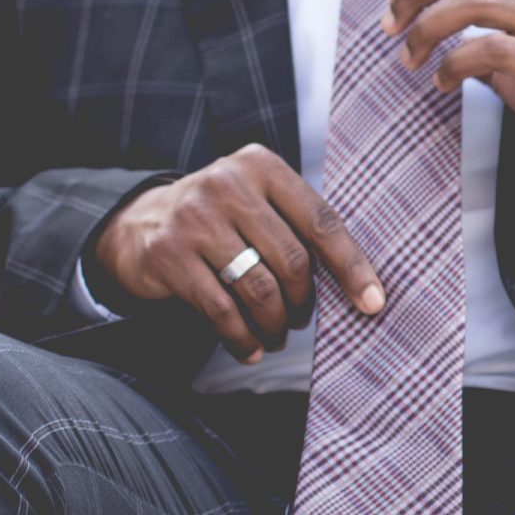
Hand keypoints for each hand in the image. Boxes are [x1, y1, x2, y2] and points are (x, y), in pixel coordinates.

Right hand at [90, 144, 384, 363]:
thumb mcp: (261, 203)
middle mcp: (227, 184)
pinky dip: (241, 337)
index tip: (374, 303)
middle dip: (304, 302)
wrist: (141, 222)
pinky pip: (220, 310)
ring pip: (258, 289)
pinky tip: (249, 349)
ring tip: (278, 335)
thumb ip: (301, 227)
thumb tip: (362, 286)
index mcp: (262, 166)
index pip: (321, 222)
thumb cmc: (225, 218)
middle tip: (302, 320)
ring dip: (275, 324)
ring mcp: (194, 218)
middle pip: (291, 260)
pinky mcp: (169, 254)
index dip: (352, 267)